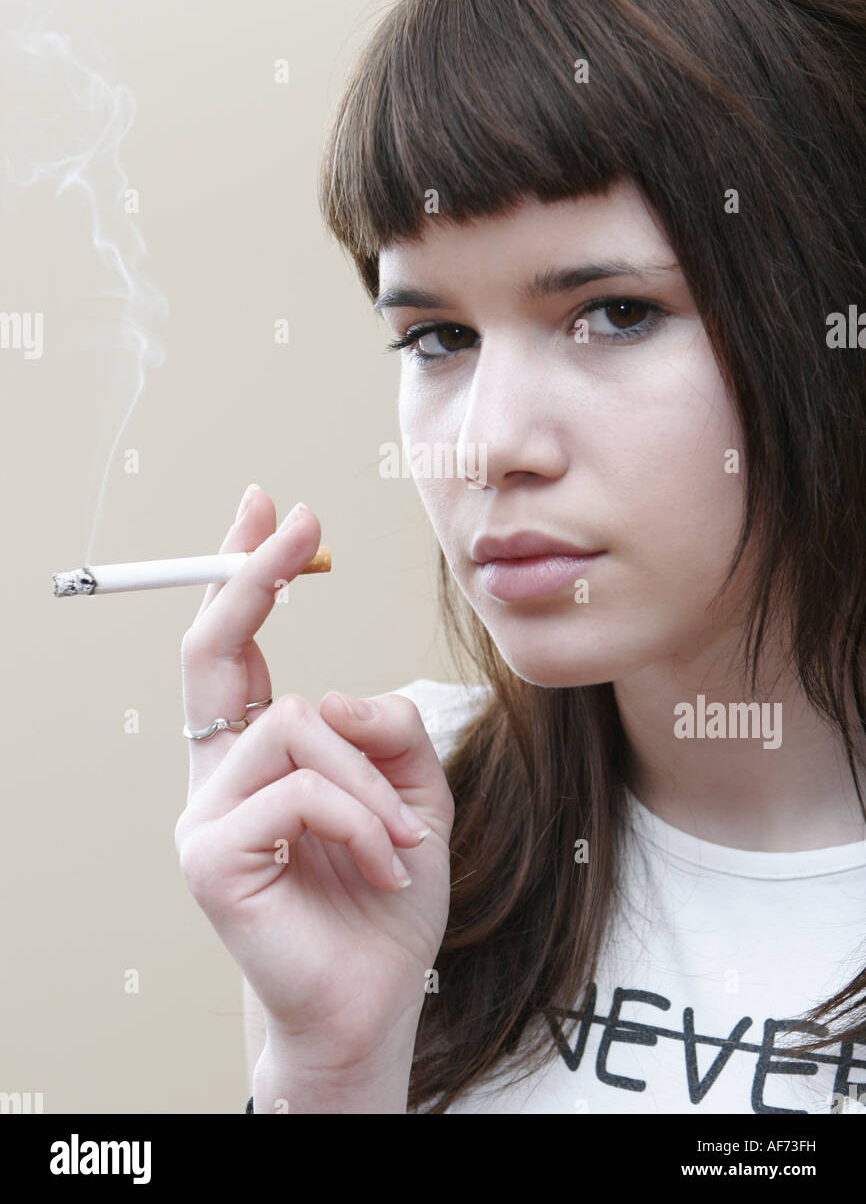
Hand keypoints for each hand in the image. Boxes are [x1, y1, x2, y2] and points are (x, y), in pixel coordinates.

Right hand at [174, 486, 453, 1066]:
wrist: (378, 1002)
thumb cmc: (388, 895)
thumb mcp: (414, 791)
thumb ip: (386, 729)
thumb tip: (336, 698)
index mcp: (260, 756)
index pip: (236, 649)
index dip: (246, 575)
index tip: (269, 510)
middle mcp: (219, 777)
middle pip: (212, 654)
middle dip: (251, 576)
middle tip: (294, 523)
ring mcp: (205, 818)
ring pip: (291, 725)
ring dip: (369, 777)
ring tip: (403, 838)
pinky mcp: (210, 859)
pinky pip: (296, 790)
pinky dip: (360, 817)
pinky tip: (384, 863)